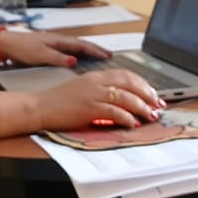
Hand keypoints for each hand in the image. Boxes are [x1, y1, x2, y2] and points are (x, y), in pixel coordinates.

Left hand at [0, 28, 112, 67]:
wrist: (6, 43)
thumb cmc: (22, 48)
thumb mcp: (40, 55)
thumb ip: (58, 58)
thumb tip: (75, 60)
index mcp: (59, 40)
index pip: (82, 45)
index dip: (96, 50)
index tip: (108, 55)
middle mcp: (58, 39)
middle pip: (81, 43)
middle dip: (95, 48)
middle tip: (108, 54)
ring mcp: (53, 42)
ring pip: (75, 45)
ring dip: (87, 50)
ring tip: (98, 55)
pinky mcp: (48, 47)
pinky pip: (68, 48)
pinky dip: (77, 51)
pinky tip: (78, 57)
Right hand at [35, 69, 161, 130]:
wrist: (40, 107)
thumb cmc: (58, 101)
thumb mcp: (82, 90)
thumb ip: (101, 91)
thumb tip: (120, 100)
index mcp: (95, 76)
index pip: (126, 74)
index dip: (143, 84)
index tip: (152, 94)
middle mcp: (96, 82)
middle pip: (130, 83)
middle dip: (148, 94)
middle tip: (157, 104)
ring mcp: (93, 94)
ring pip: (126, 97)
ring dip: (141, 107)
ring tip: (150, 115)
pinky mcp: (89, 108)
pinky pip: (114, 111)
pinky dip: (126, 117)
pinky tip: (132, 123)